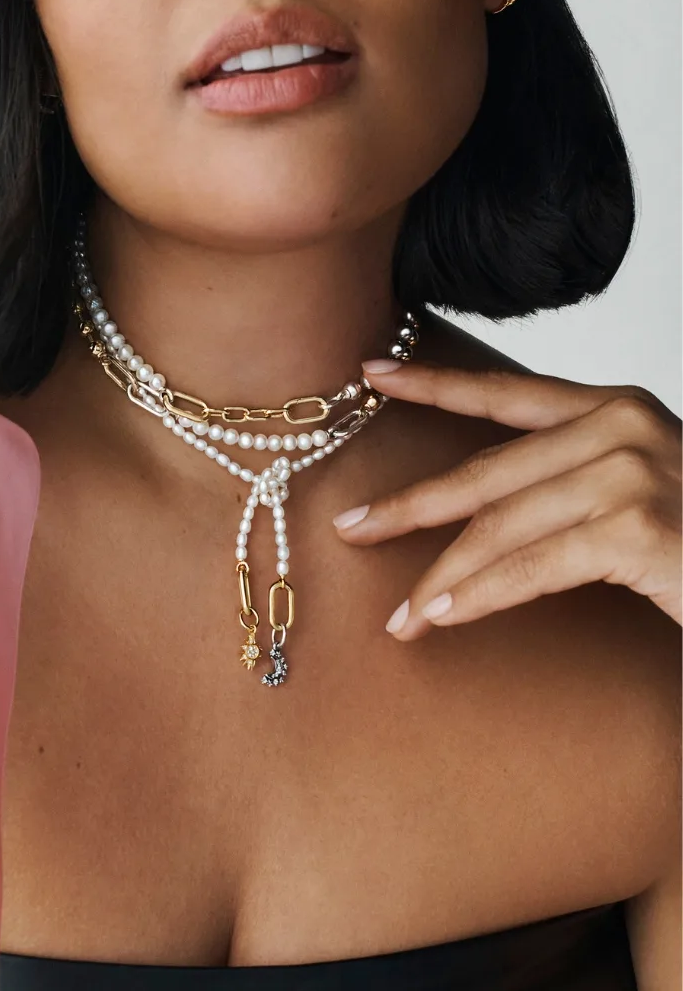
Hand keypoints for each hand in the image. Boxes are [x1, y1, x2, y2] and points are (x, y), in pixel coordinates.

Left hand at [332, 359, 682, 638]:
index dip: (436, 384)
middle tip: (350, 529)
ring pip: (503, 526)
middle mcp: (625, 425)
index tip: (370, 373)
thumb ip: (569, 486)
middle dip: (411, 505)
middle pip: (489, 471)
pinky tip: (443, 617)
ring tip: (402, 616)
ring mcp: (635, 470)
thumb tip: (478, 511)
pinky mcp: (641, 525)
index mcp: (619, 409)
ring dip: (443, 576)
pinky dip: (482, 595)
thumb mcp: (637, 496)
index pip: (509, 392)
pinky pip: (535, 565)